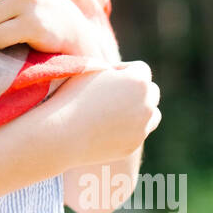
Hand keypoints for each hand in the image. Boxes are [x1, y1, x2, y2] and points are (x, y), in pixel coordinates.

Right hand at [43, 62, 160, 166]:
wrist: (61, 133)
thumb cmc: (72, 96)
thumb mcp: (91, 71)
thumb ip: (111, 68)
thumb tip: (122, 72)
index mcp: (138, 81)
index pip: (141, 69)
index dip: (122, 70)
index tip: (103, 77)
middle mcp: (147, 104)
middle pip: (150, 91)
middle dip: (135, 90)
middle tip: (109, 93)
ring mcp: (142, 127)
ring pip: (151, 113)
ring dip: (139, 109)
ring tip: (114, 109)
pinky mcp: (133, 144)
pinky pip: (138, 132)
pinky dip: (129, 128)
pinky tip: (106, 126)